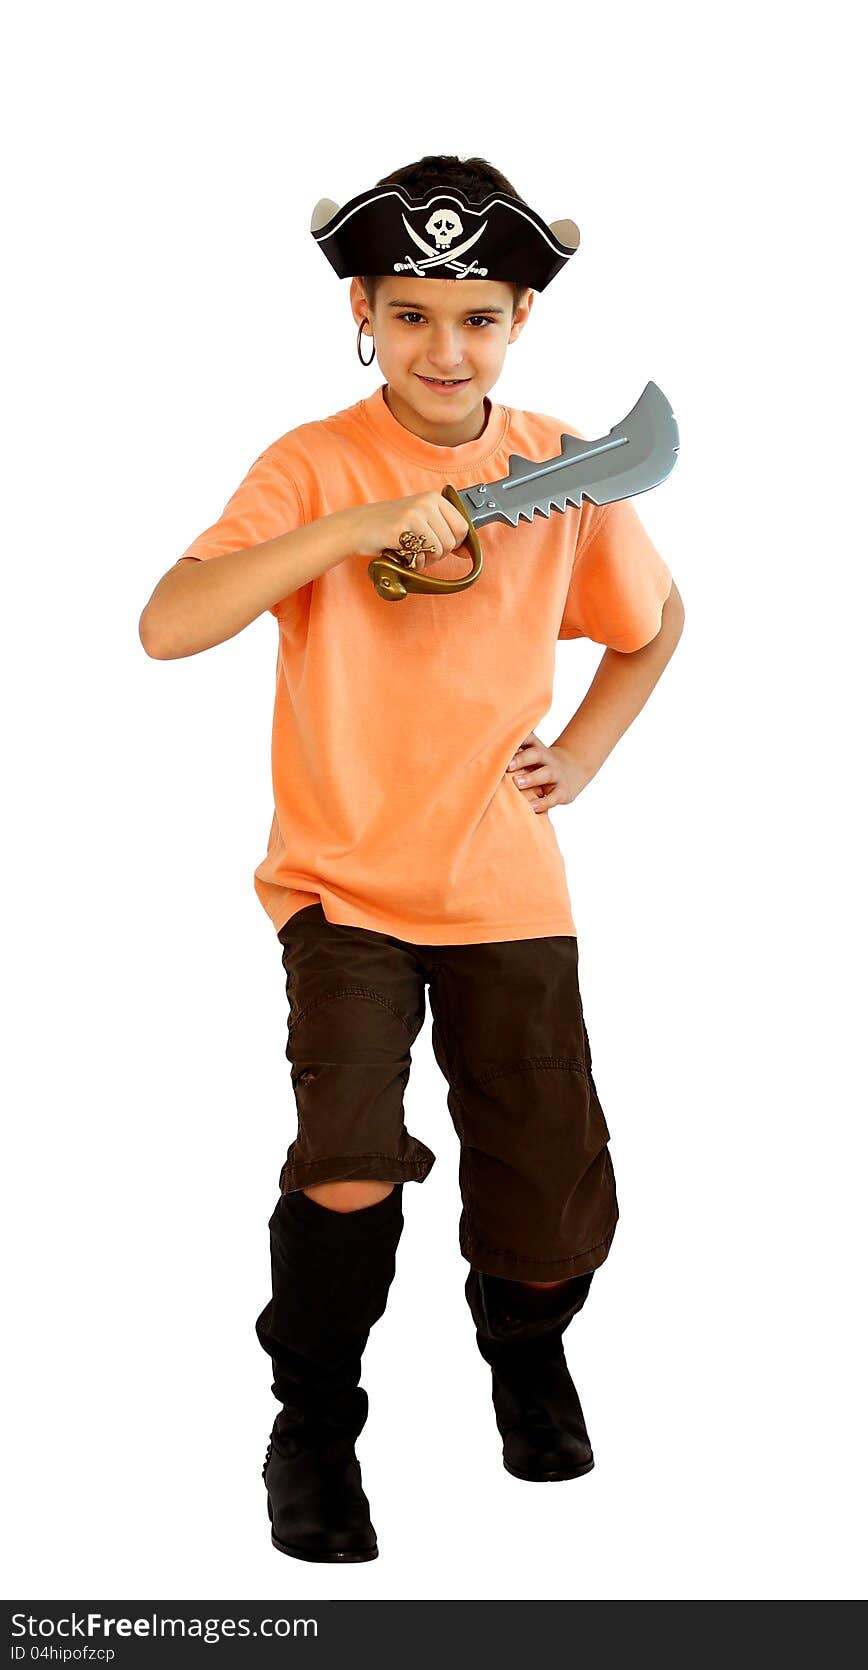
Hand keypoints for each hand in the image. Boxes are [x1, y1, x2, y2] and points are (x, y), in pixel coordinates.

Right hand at [349, 491, 469, 566]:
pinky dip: (414, 562)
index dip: (455, 544)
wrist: (358, 526)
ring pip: (439, 550)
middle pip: (451, 541)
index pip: (462, 526)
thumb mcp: (420, 520)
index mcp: (433, 498)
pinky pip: (421, 555)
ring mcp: (414, 514)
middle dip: (438, 554)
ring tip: (410, 552)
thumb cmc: (389, 525)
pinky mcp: (402, 528)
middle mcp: (426, 503)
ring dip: (426, 559)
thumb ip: (444, 530)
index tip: (440, 547)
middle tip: (420, 551)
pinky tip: (402, 554)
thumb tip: (467, 551)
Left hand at [505, 731, 593, 812]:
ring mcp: (556, 774)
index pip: (528, 739)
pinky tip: (531, 807)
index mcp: (536, 747)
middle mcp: (547, 758)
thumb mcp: (530, 752)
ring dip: (531, 778)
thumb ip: (510, 750)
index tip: (500, 742)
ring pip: (546, 773)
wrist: (572, 770)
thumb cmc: (539, 763)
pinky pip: (553, 797)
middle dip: (522, 758)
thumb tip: (478, 745)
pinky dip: (542, 803)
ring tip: (517, 783)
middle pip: (536, 754)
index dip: (516, 739)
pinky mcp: (562, 791)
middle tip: (507, 765)